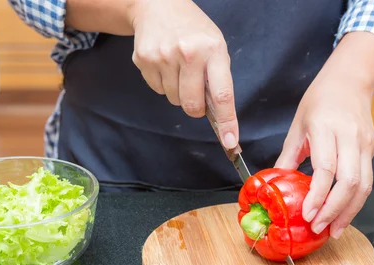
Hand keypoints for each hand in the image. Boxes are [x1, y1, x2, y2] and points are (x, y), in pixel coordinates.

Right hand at [129, 0, 238, 147]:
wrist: (158, 5)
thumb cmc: (194, 31)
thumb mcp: (216, 47)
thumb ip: (218, 79)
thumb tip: (219, 118)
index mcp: (213, 50)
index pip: (222, 95)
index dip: (227, 122)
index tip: (230, 142)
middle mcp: (188, 53)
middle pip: (192, 105)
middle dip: (195, 107)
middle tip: (196, 91)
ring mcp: (163, 56)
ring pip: (174, 100)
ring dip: (178, 92)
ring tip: (179, 68)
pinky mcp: (143, 59)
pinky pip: (158, 90)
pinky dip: (163, 84)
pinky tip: (165, 64)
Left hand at [275, 32, 373, 238]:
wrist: (350, 81)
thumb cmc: (319, 101)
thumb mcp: (297, 125)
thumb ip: (288, 156)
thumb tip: (276, 185)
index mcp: (326, 128)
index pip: (326, 168)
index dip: (318, 195)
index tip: (308, 214)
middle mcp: (349, 137)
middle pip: (350, 181)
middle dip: (335, 210)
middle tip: (319, 227)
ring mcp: (365, 144)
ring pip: (364, 185)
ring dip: (349, 212)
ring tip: (334, 230)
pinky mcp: (372, 150)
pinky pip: (367, 181)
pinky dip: (356, 202)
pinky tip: (343, 214)